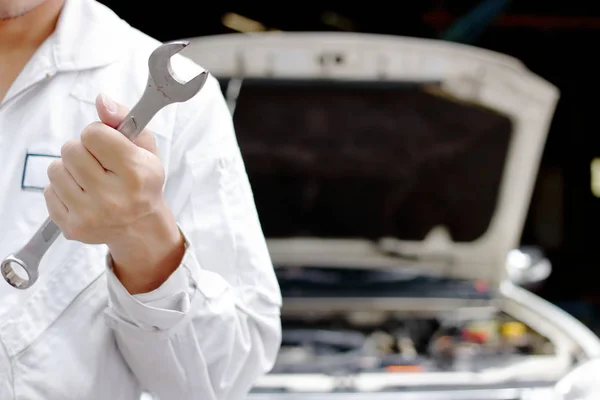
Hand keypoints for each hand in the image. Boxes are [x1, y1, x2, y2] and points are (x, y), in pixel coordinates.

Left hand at [46, 93, 183, 292]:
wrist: (140, 227)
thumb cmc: (142, 183)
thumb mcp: (146, 148)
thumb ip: (124, 119)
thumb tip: (101, 100)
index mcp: (136, 174)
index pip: (93, 134)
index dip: (99, 134)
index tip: (108, 146)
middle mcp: (113, 198)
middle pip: (71, 149)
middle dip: (82, 151)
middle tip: (98, 163)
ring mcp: (90, 215)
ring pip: (55, 169)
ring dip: (70, 169)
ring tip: (90, 179)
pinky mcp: (72, 227)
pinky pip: (49, 191)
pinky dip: (62, 189)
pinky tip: (82, 195)